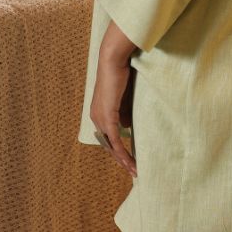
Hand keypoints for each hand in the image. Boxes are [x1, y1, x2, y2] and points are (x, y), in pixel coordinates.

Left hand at [90, 21, 138, 176]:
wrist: (113, 60)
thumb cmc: (121, 73)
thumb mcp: (124, 96)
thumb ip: (125, 111)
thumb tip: (127, 125)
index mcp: (99, 112)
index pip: (108, 136)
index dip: (118, 150)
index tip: (130, 159)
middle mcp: (96, 117)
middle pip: (108, 145)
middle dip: (121, 159)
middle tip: (133, 170)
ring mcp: (100, 118)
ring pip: (111, 146)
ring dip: (124, 160)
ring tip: (134, 171)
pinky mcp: (107, 117)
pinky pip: (115, 141)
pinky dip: (123, 153)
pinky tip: (131, 162)